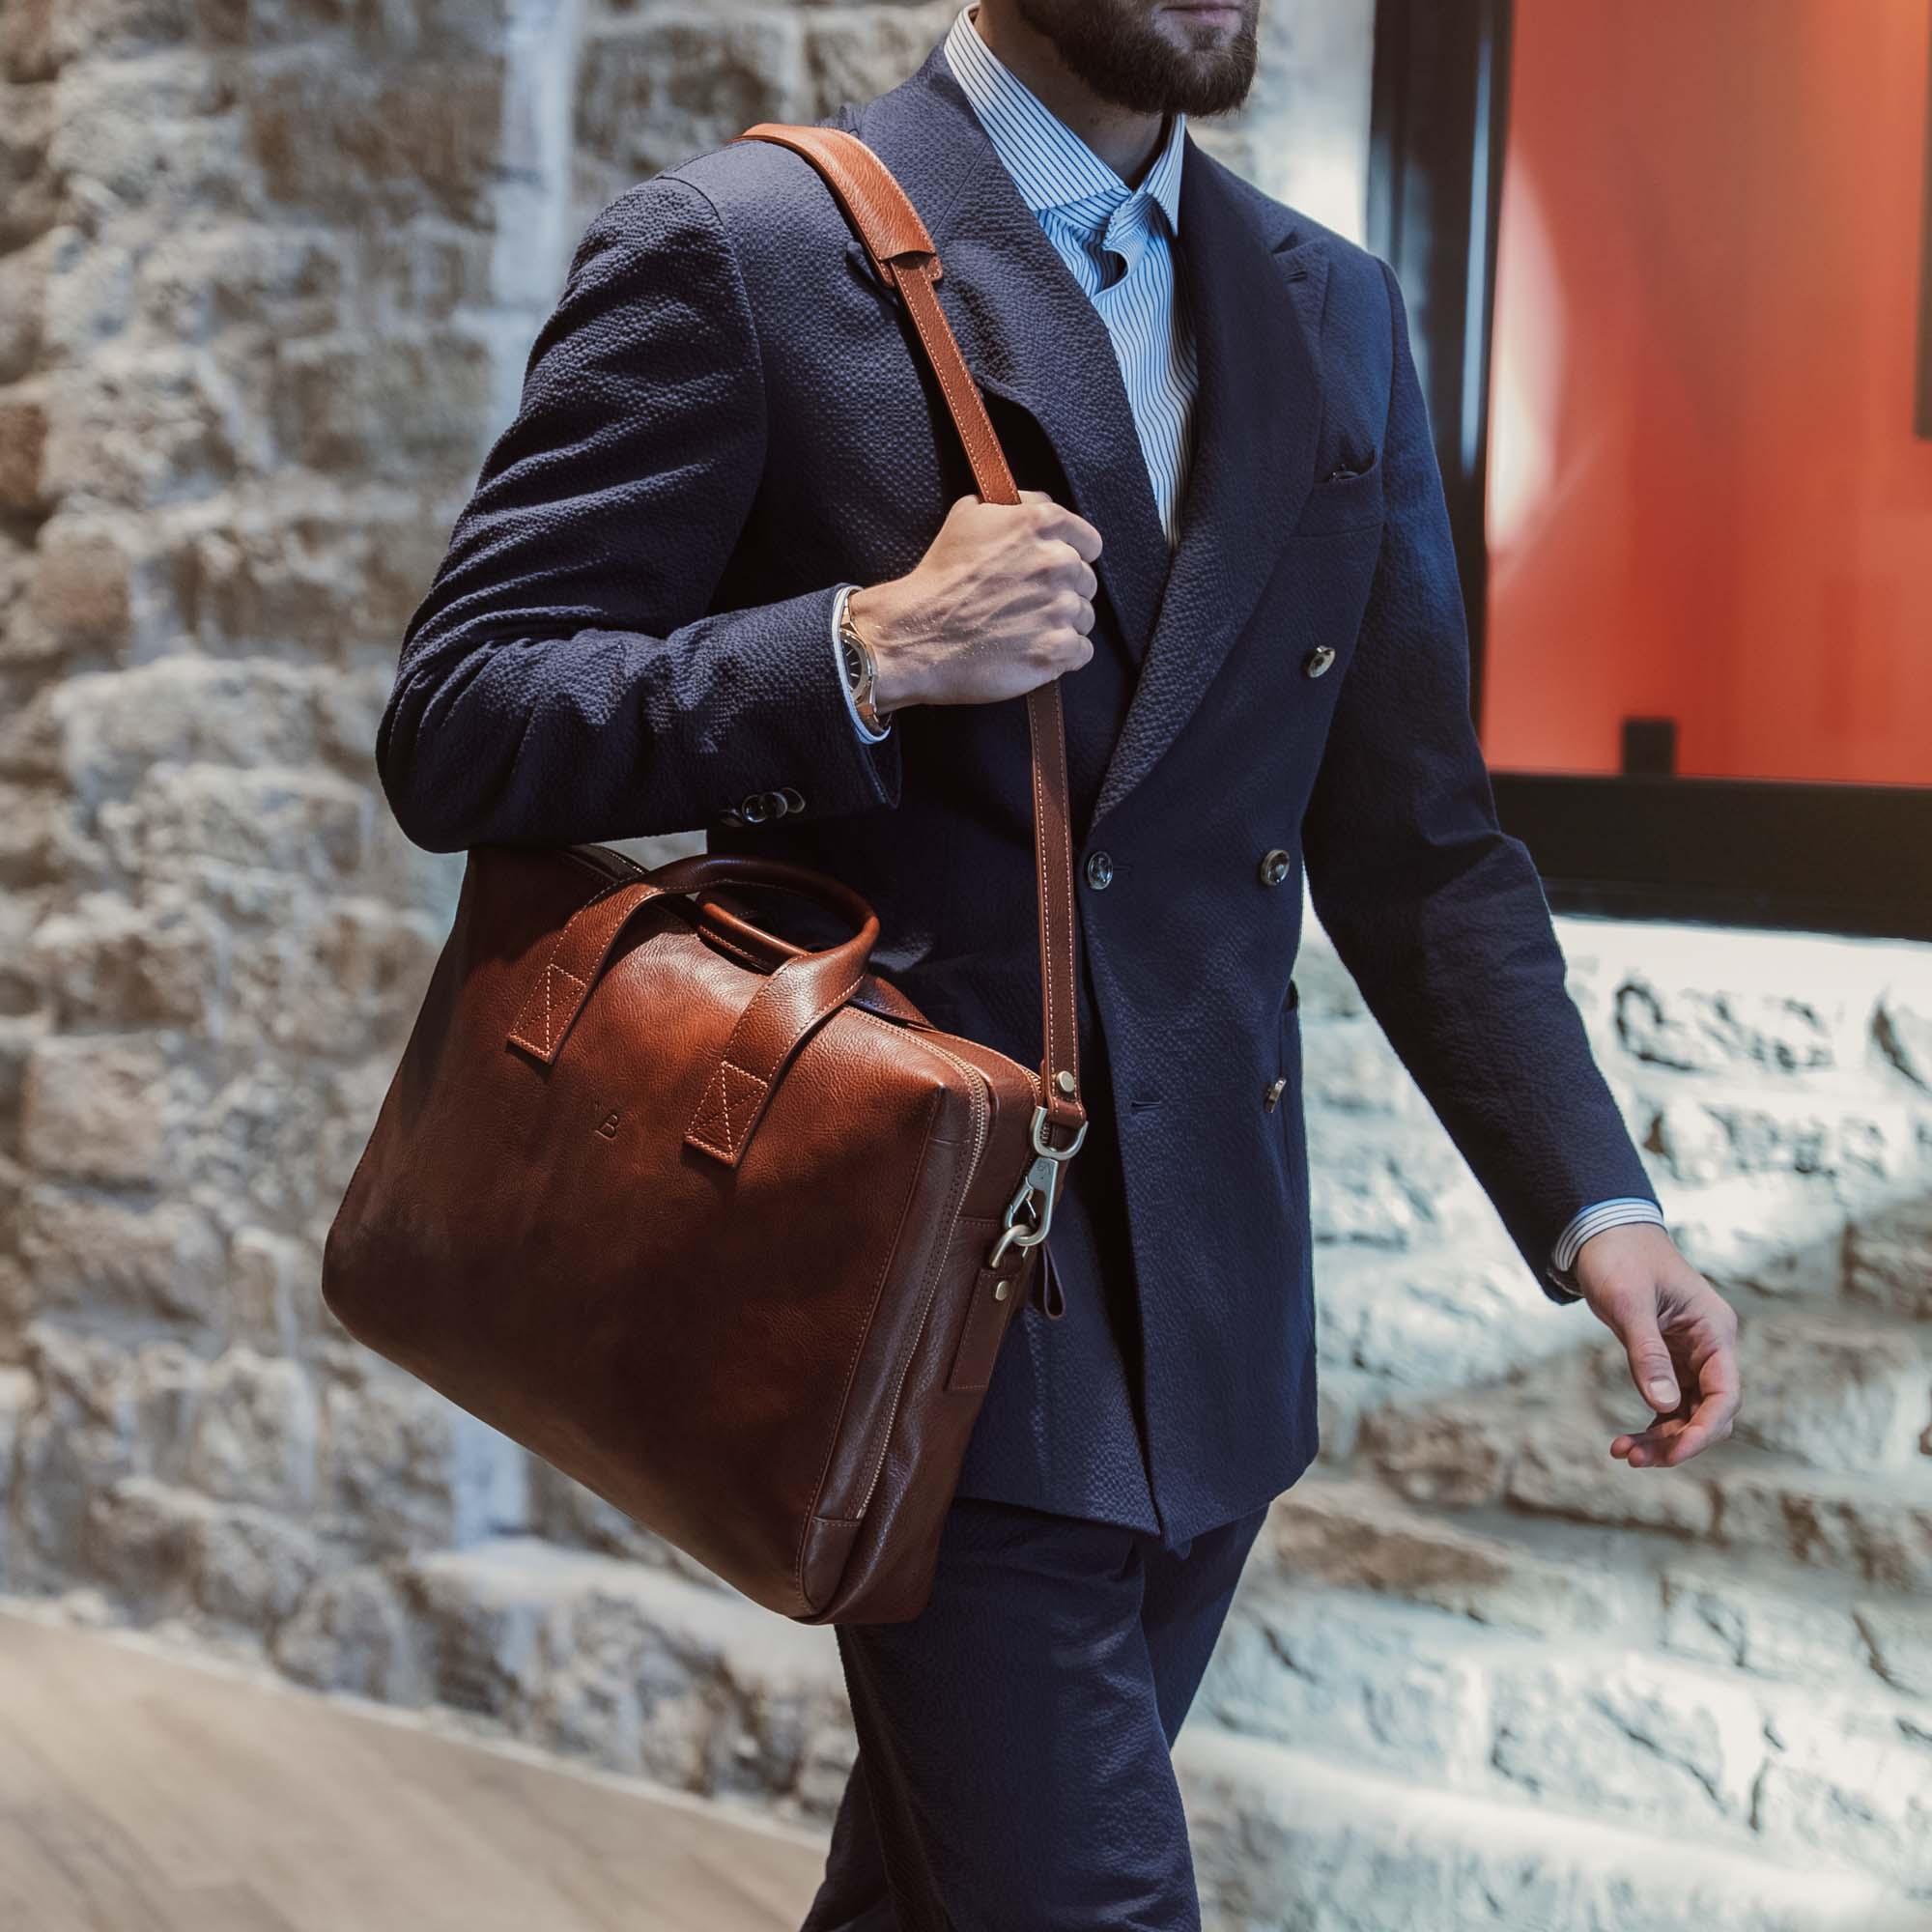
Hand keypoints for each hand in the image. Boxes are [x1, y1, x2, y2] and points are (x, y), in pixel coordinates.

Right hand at [846, 489, 1102, 710]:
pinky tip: (1034, 651)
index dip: (1073, 556)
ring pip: (1085, 617)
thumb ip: (1015, 504)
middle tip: (1029, 603)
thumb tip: (1040, 505)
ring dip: (1063, 624)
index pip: (1089, 542)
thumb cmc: (940, 575)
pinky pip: (1082, 651)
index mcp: (1042, 524)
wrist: (917, 634)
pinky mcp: (1056, 650)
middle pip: (1087, 581)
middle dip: (1063, 591)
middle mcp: (1058, 562)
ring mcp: (1059, 609)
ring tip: (1027, 629)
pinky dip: (1064, 655)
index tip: (1053, 570)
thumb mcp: (968, 514)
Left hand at [1575, 1222, 1741, 1468]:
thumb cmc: (1619, 1258)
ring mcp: (1691, 1357)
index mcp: (1714, 1331)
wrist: (1602, 1233)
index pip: (1725, 1394)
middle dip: (1679, 1441)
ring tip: (1622, 1454)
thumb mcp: (1628, 1302)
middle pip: (1710, 1412)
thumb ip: (1646, 1351)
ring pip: (1688, 1414)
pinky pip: (1669, 1405)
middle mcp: (1710, 1348)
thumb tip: (1663, 1406)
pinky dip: (1652, 1425)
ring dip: (1661, 1439)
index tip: (1675, 1453)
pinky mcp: (1669, 1361)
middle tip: (1635, 1459)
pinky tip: (1624, 1443)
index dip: (1704, 1429)